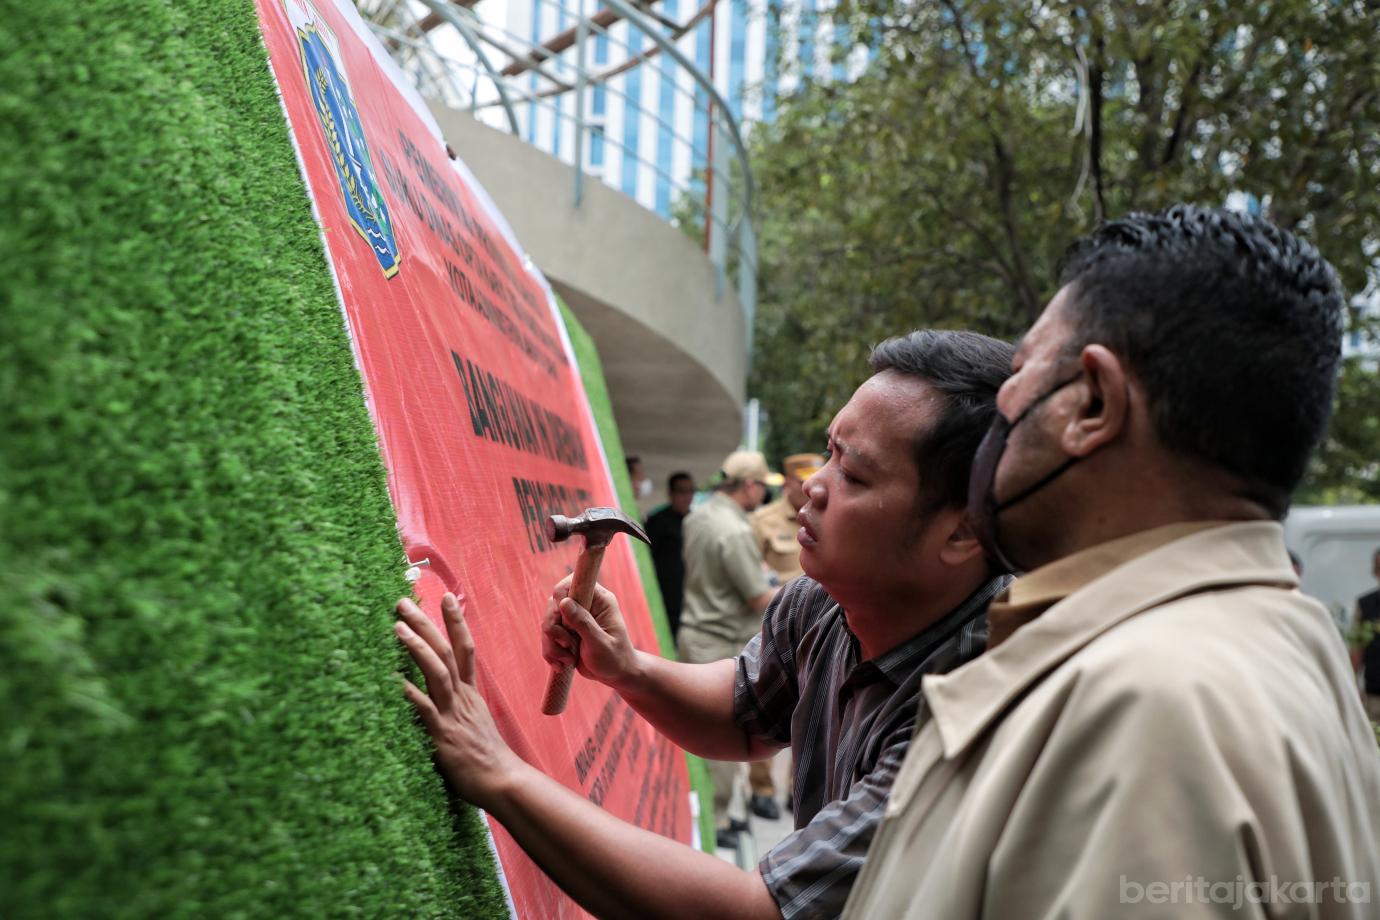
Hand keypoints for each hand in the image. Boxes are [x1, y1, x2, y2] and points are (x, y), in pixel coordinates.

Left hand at [395, 593, 522, 805]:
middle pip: (446, 650)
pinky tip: (392, 680)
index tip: (446, 596)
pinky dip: (408, 693)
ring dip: (417, 646)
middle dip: (426, 623)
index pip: (465, 648)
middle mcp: (463, 697)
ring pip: (436, 671)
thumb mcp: (474, 725)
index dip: (456, 622)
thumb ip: (459, 710)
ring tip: (398, 626)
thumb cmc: (487, 760)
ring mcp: (453, 714)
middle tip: (403, 600)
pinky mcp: (443, 734)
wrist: (504, 781)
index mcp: (471, 694)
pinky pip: (423, 709)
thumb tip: (440, 702)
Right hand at [542, 576, 640, 689]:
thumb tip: (563, 602)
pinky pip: (547, 637)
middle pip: (553, 604)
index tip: (564, 620)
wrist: (615, 675)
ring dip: (552, 645)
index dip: (560, 597)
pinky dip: (551, 652)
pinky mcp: (565, 631)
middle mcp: (585, 604)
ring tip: (568, 660)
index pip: (572, 583)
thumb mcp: (600, 643)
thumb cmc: (614, 658)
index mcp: (599, 600)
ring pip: (547, 623)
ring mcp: (573, 618)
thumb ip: (583, 622)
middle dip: (554, 629)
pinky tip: (562, 665)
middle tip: (568, 645)